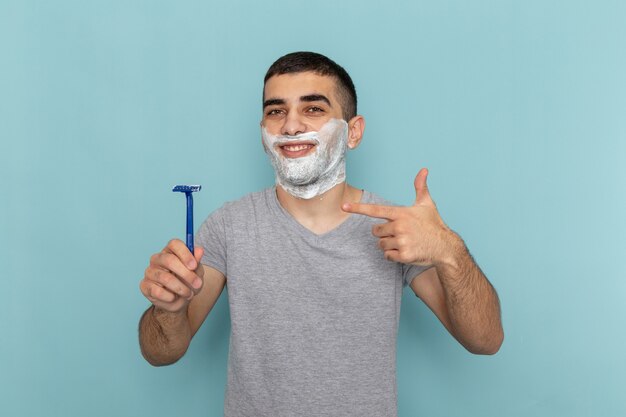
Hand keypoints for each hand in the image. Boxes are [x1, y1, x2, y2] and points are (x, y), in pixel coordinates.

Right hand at [140, 239, 204, 312]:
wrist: (180, 300)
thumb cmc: (188, 282)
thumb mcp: (197, 272)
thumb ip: (197, 261)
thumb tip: (199, 250)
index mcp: (170, 251)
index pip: (174, 244)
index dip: (185, 254)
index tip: (194, 266)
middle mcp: (157, 258)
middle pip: (169, 260)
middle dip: (186, 274)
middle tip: (197, 284)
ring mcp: (149, 271)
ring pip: (165, 278)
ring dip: (181, 288)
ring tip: (189, 294)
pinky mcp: (144, 285)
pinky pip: (157, 291)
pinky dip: (170, 297)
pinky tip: (174, 297)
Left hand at [342, 168, 456, 265]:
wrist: (445, 247)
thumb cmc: (434, 224)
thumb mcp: (427, 204)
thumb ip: (421, 187)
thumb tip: (423, 170)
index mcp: (401, 213)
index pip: (376, 210)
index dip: (358, 208)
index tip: (343, 206)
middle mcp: (400, 226)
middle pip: (376, 231)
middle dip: (384, 233)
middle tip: (400, 233)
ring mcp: (402, 241)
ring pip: (381, 244)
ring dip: (389, 245)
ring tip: (405, 242)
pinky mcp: (404, 255)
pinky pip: (387, 256)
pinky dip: (393, 256)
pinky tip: (406, 251)